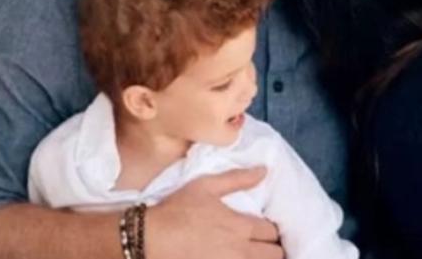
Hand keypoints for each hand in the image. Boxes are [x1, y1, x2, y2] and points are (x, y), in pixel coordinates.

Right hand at [147, 167, 282, 258]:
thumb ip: (238, 178)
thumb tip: (264, 170)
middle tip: (262, 245)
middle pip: (275, 254)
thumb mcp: (206, 186)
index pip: (273, 231)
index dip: (271, 229)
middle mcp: (240, 251)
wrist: (147, 239)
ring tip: (253, 254)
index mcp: (240, 226)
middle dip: (272, 248)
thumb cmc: (176, 211)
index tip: (264, 229)